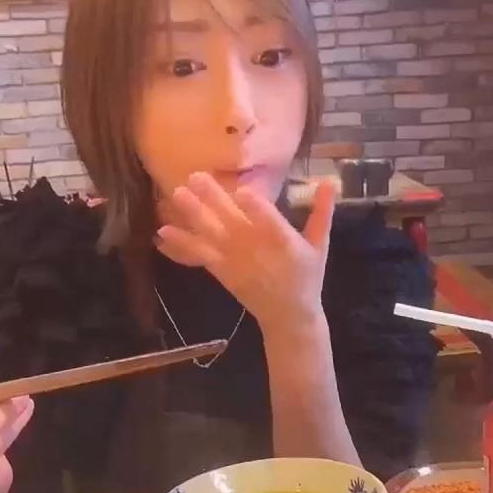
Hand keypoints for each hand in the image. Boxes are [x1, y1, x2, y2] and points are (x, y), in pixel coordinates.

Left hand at [156, 173, 335, 336]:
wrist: (289, 316)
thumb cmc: (307, 278)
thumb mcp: (320, 246)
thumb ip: (322, 213)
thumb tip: (329, 182)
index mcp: (284, 243)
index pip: (270, 223)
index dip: (257, 209)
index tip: (243, 191)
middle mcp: (257, 251)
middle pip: (233, 222)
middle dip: (214, 199)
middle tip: (195, 176)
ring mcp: (236, 262)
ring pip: (212, 235)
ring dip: (193, 215)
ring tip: (176, 196)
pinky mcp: (222, 271)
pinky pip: (199, 256)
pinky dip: (181, 245)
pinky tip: (163, 232)